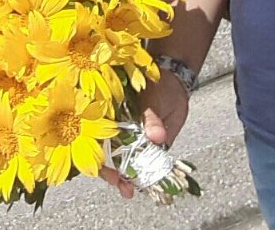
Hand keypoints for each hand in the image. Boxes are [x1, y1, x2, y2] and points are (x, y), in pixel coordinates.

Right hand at [98, 70, 188, 199]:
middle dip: (113, 174)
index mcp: (112, 117)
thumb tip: (157, 137)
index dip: (99, 157)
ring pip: (127, 164)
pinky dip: (147, 177)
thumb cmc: (156, 84)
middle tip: (122, 186)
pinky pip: (147, 165)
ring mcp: (136, 141)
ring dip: (128, 179)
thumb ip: (152, 117)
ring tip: (131, 191)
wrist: (175, 82)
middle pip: (109, 157)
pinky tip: (148, 187)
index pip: (98, 140)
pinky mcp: (152, 148)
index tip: (108, 170)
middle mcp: (120, 132)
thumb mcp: (151, 97)